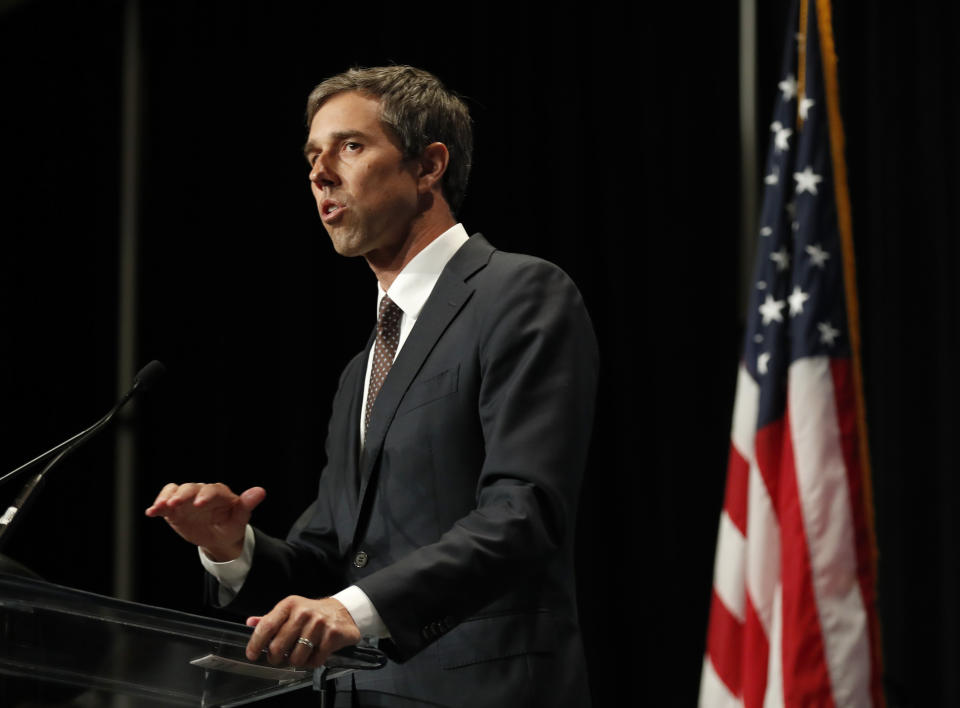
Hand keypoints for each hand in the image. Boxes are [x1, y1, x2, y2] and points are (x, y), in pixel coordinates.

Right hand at [144, 482, 264, 560]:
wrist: (218, 537)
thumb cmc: (232, 526)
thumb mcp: (240, 520)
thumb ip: (247, 505)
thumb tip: (261, 491)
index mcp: (220, 493)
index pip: (212, 490)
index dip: (205, 495)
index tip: (198, 504)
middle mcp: (202, 492)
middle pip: (190, 488)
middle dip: (182, 495)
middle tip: (174, 504)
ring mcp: (187, 499)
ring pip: (175, 491)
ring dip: (166, 498)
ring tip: (160, 507)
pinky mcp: (175, 508)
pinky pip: (165, 503)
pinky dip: (157, 506)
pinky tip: (151, 513)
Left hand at [245, 596, 361, 667]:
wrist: (343, 611)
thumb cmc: (313, 613)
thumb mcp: (291, 610)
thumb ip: (271, 619)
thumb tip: (250, 622)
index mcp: (290, 605)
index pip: (266, 626)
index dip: (256, 644)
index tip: (252, 654)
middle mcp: (303, 612)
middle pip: (278, 647)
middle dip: (275, 658)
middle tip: (279, 658)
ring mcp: (319, 623)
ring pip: (296, 658)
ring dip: (296, 661)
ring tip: (300, 653)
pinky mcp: (332, 635)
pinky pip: (314, 661)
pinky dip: (312, 662)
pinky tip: (314, 653)